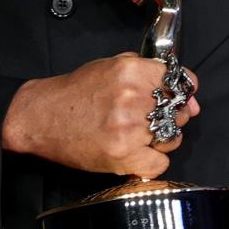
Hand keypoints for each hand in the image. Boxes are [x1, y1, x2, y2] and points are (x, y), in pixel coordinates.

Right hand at [1, 52, 198, 178]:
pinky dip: (150, 161)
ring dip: (161, 139)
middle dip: (170, 116)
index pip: (180, 81)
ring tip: (138, 135)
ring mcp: (129, 128)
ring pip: (172, 138)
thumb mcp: (109, 66)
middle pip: (178, 112)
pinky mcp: (123, 155)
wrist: (40, 117)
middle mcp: (133, 98)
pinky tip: (134, 152)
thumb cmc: (74, 93)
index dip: (182, 92)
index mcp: (131, 71)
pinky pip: (159, 163)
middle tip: (149, 118)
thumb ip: (147, 72)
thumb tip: (187, 94)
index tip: (179, 98)